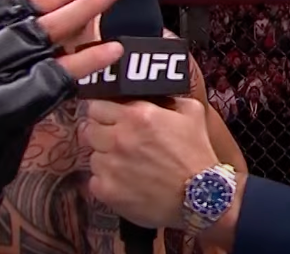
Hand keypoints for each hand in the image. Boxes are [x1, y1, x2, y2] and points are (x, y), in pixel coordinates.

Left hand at [80, 97, 218, 228]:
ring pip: (91, 155)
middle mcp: (119, 137)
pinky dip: (106, 181)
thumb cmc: (197, 154)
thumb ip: (167, 98)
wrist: (202, 196)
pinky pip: (94, 180)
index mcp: (137, 115)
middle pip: (88, 128)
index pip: (97, 105)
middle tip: (115, 140)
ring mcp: (110, 165)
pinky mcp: (107, 190)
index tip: (110, 117)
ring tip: (124, 164)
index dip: (104, 111)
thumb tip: (152, 93)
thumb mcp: (191, 113)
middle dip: (100, 132)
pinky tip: (124, 182)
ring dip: (104, 157)